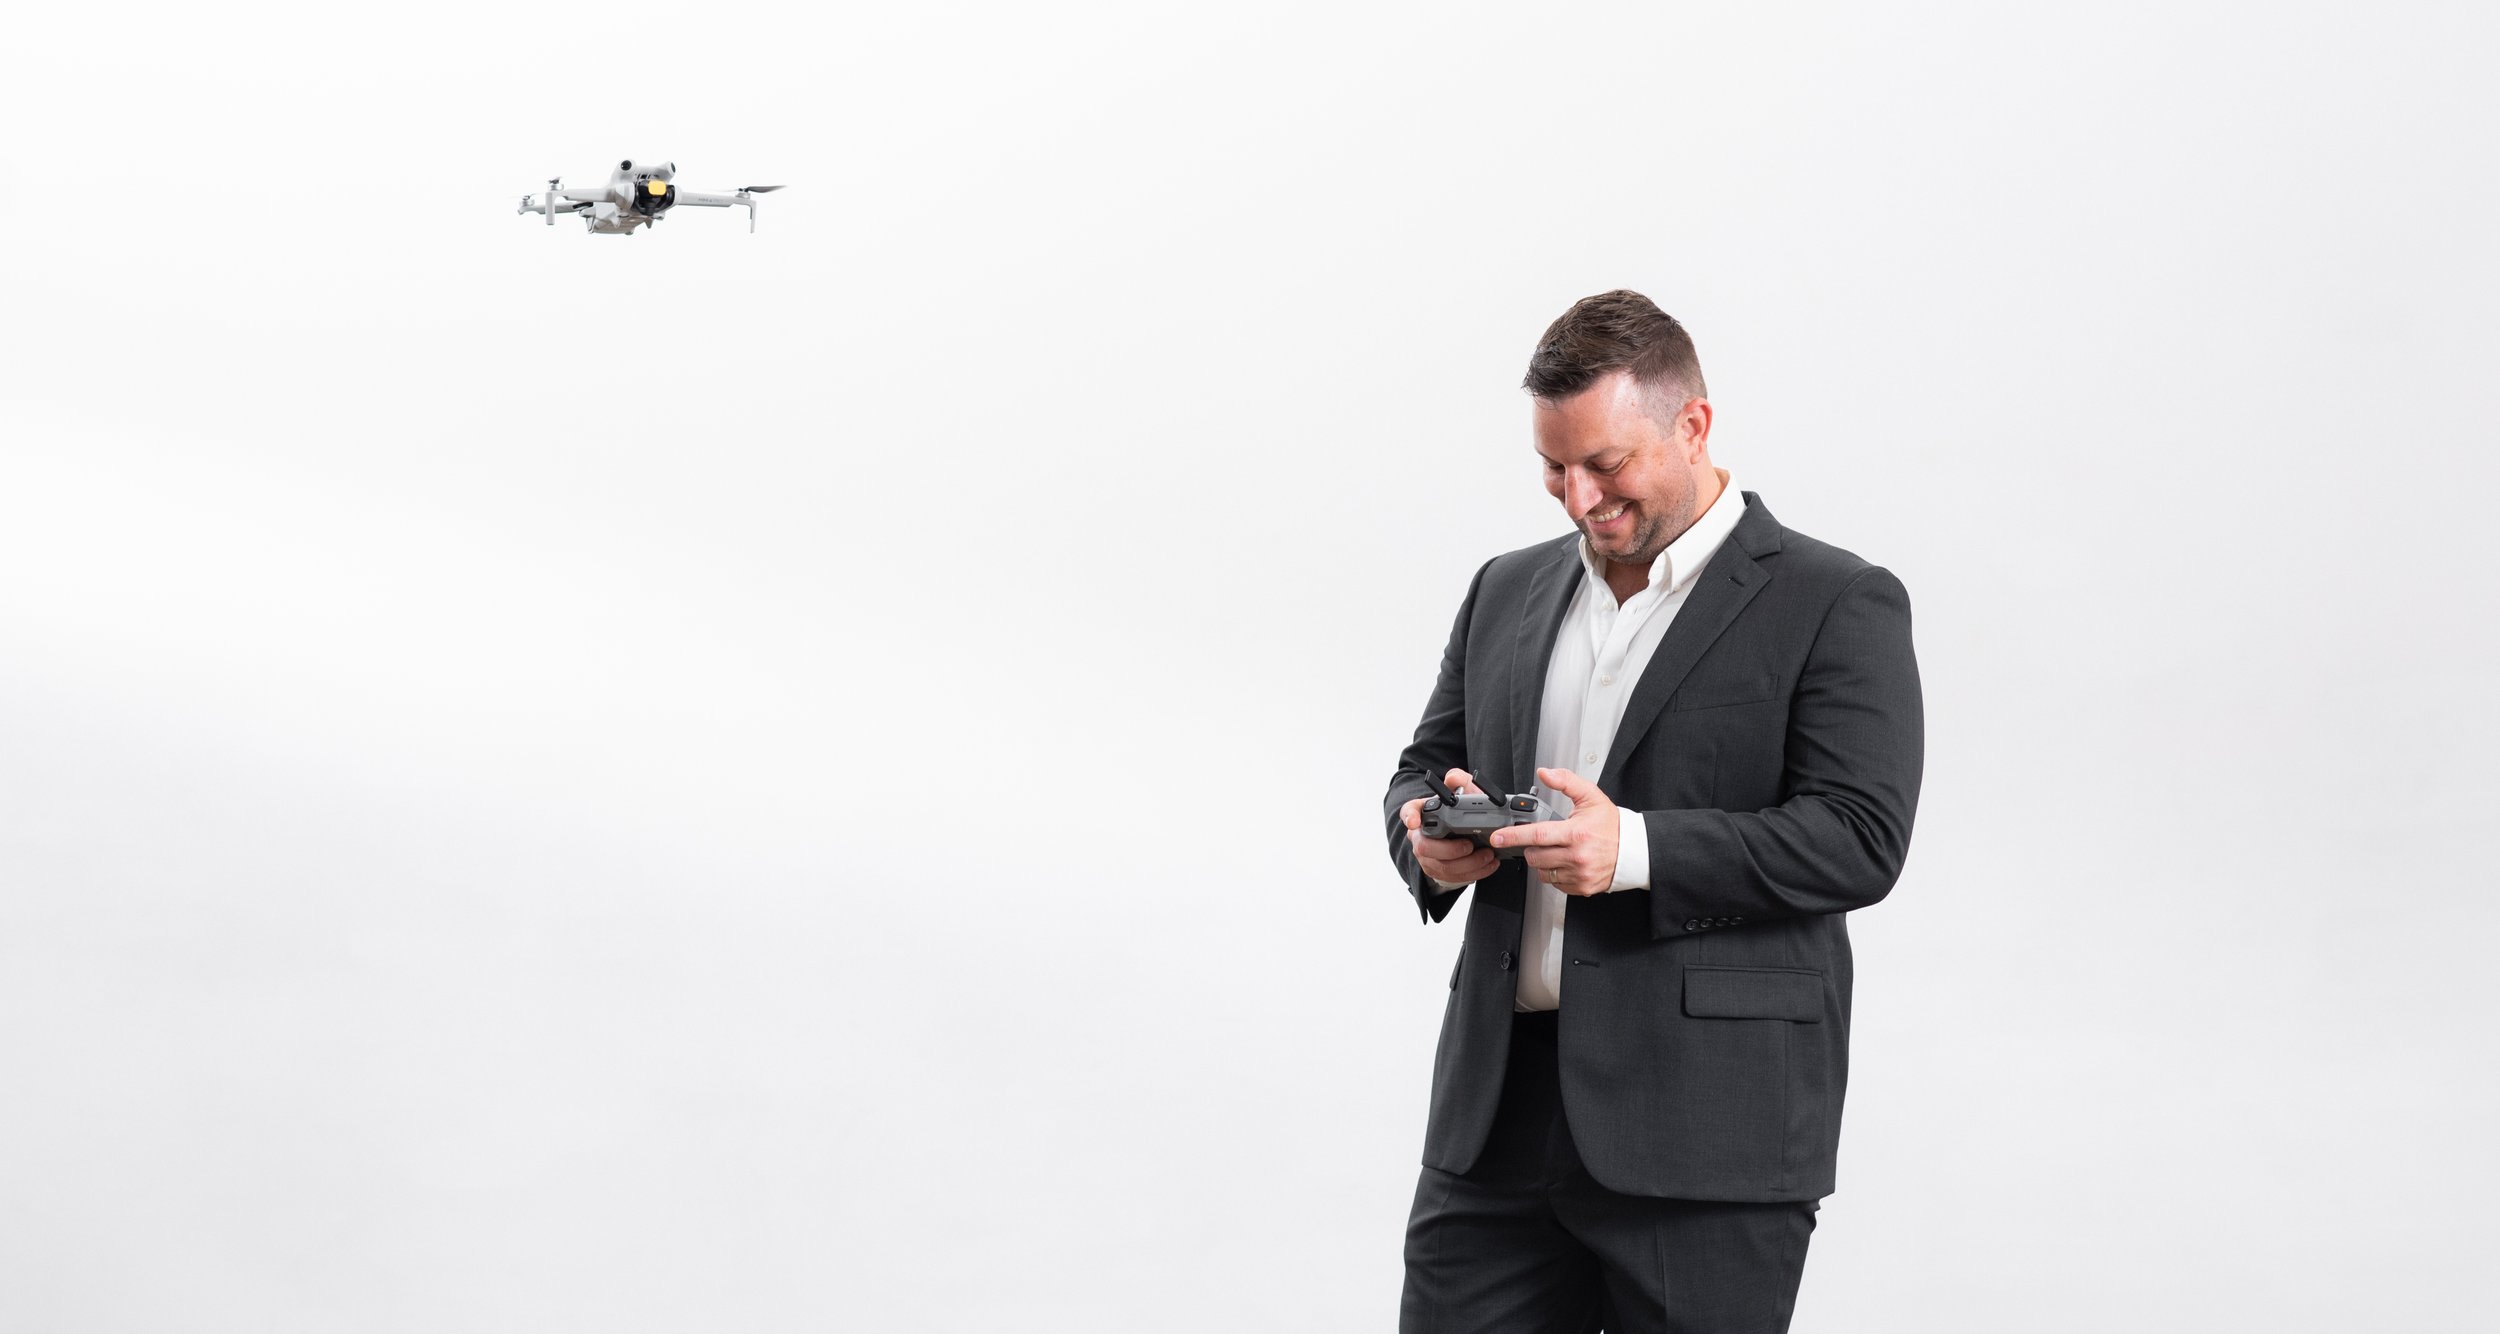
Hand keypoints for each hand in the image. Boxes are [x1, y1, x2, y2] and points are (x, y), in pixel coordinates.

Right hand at [1401, 767, 1499, 886]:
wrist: (1463, 835)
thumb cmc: (1460, 812)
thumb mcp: (1464, 794)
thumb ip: (1460, 782)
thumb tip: (1453, 778)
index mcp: (1423, 813)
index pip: (1409, 812)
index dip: (1409, 817)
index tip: (1415, 822)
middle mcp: (1420, 836)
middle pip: (1424, 847)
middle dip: (1450, 850)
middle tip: (1470, 845)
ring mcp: (1428, 857)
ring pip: (1442, 867)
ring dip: (1468, 864)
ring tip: (1488, 856)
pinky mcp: (1439, 872)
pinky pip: (1454, 877)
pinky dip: (1475, 873)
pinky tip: (1489, 865)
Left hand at [1491, 767, 1617, 896]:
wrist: (1634, 850)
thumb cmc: (1612, 825)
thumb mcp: (1591, 797)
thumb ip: (1566, 781)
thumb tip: (1545, 773)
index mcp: (1576, 833)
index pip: (1536, 835)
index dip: (1512, 836)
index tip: (1497, 837)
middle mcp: (1577, 856)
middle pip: (1535, 856)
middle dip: (1532, 847)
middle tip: (1544, 839)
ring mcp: (1579, 874)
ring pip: (1542, 872)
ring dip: (1543, 861)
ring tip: (1558, 850)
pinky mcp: (1581, 887)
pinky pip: (1555, 883)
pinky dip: (1554, 873)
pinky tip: (1566, 862)